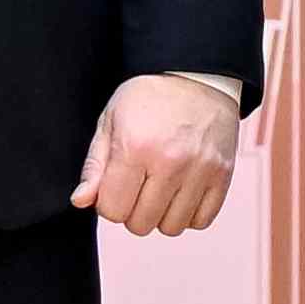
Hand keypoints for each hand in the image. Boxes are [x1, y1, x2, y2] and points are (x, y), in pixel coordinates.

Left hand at [74, 70, 242, 238]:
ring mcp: (200, 170)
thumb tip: (81, 201)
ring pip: (171, 228)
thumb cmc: (149, 97)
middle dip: (133, 210)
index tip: (117, 184)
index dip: (109, 202)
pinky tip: (182, 192)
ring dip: (161, 215)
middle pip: (140, 224)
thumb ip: (95, 165)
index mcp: (134, 147)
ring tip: (161, 189)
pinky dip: (189, 214)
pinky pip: (201, 221)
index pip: (112, 210)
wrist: (197, 75)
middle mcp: (170, 162)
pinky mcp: (223, 174)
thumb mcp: (111, 121)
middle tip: (139, 185)